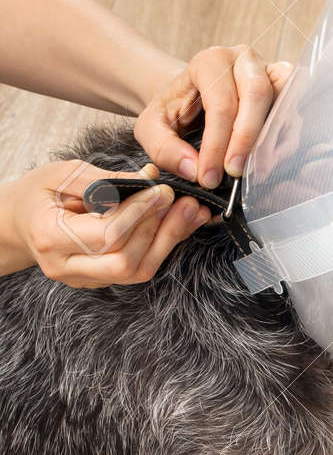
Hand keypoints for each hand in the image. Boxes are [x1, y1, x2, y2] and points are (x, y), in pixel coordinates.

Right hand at [0, 159, 211, 285]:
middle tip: (184, 201)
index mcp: (50, 237)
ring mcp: (84, 279)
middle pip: (126, 262)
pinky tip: (179, 223)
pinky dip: (161, 245)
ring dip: (168, 241)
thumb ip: (106, 180)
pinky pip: (137, 268)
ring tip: (191, 212)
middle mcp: (67, 267)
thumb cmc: (38, 193)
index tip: (162, 190)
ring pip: (137, 271)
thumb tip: (150, 177)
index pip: (106, 235)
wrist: (19, 221)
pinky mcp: (101, 280)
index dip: (138, 214)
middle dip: (159, 231)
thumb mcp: (63, 174)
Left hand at [134, 46, 292, 187]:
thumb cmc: (174, 111)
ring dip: (272, 139)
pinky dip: (285, 140)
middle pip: (257, 94)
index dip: (216, 144)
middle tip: (233, 173)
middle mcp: (244, 60)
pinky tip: (267, 164)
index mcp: (210, 61)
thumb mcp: (151, 127)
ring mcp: (269, 71)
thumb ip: (163, 148)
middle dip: (246, 140)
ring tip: (254, 171)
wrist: (192, 98)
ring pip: (283, 99)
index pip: (220, 102)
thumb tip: (194, 169)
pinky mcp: (284, 89)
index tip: (208, 177)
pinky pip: (294, 111)